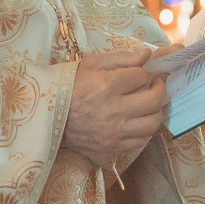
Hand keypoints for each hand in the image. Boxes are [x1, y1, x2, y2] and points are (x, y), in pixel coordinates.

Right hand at [62, 48, 167, 173]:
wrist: (45, 117)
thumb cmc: (68, 87)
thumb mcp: (90, 65)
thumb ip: (121, 59)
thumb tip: (147, 55)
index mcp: (106, 86)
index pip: (142, 76)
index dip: (144, 72)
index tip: (141, 73)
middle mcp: (113, 111)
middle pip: (154, 100)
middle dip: (159, 89)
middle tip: (154, 86)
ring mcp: (113, 133)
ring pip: (152, 123)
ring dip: (154, 111)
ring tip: (147, 105)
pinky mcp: (111, 148)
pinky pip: (141, 141)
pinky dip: (144, 131)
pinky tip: (136, 122)